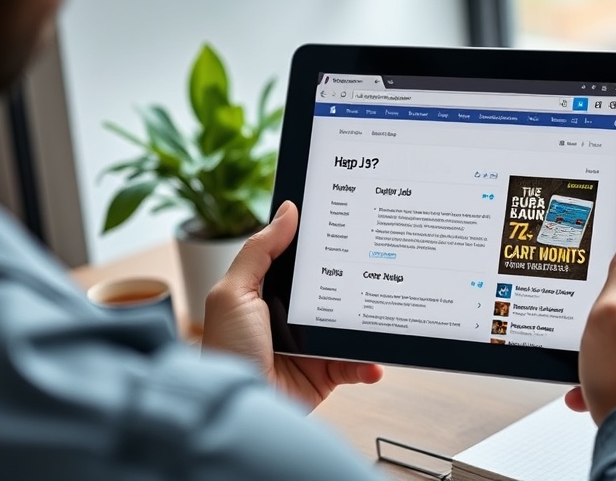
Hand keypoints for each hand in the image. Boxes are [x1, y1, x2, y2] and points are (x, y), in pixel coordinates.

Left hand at [202, 201, 383, 409]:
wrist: (239, 405)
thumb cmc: (227, 349)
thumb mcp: (234, 292)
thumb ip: (260, 250)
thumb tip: (288, 210)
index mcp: (267, 293)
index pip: (300, 260)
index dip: (321, 242)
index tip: (350, 219)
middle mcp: (291, 317)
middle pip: (332, 289)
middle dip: (356, 278)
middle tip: (381, 258)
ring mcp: (310, 346)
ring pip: (349, 325)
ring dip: (369, 321)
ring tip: (389, 310)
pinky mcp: (325, 374)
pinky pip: (355, 364)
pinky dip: (369, 364)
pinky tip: (375, 362)